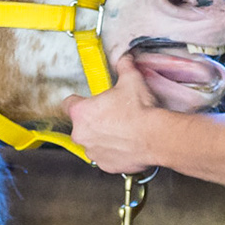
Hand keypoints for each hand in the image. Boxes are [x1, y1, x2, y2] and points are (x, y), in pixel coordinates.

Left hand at [63, 54, 165, 174]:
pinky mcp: (105, 165)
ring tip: (121, 130)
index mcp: (81, 112)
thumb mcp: (131, 80)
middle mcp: (81, 134)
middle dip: (94, 120)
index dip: (78, 101)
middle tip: (112, 115)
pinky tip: (126, 144)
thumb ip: (124, 67)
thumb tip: (125, 59)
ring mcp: (92, 151)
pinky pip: (105, 156)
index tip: (87, 102)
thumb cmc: (140, 111)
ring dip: (102, 137)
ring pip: (92, 142)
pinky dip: (113, 152)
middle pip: (81, 124)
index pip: (68, 104)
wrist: (156, 137)